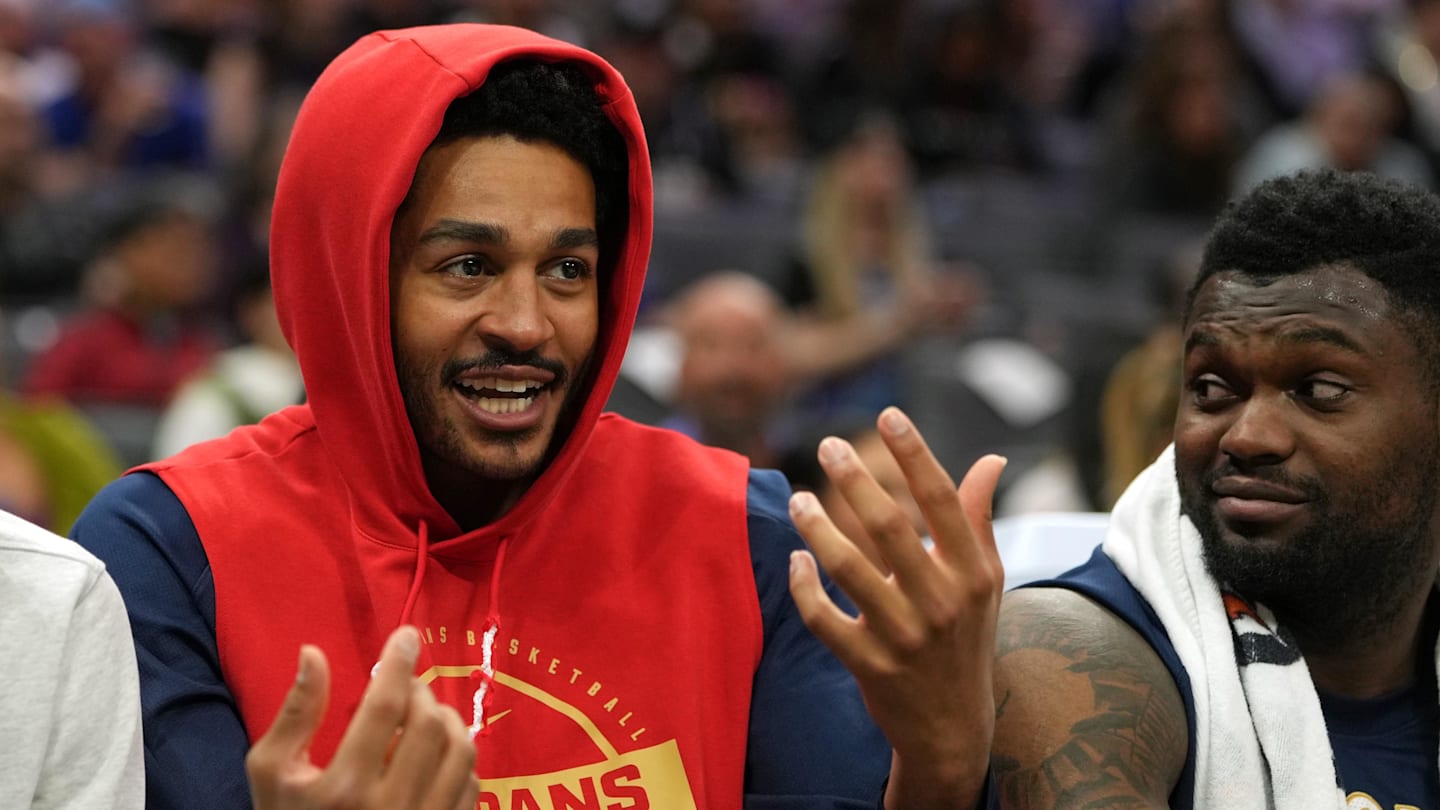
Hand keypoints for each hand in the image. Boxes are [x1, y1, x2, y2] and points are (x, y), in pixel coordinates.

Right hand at [246, 626, 478, 809]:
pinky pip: (472, 784)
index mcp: (343, 788)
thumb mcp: (272, 773)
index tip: (405, 636)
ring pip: (462, 751)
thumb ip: (296, 713)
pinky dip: (460, 758)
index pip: (385, 707)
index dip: (398, 663)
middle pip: (430, 724)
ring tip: (425, 714)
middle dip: (421, 692)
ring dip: (448, 720)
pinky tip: (437, 753)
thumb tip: (313, 652)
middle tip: (406, 686)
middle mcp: (390, 807)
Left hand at [788, 407, 1004, 809]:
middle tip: (828, 446)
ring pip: (848, 568)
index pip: (943, 501)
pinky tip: (796, 559)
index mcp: (973, 574)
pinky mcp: (869, 665)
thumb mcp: (984, 583)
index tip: (889, 414)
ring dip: (817, 528)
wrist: (952, 728)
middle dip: (854, 479)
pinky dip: (804, 585)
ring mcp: (904, 636)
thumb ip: (977, 520)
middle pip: (890, 526)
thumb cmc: (965, 639)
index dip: (915, 454)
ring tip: (798, 500)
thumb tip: (992, 460)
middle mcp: (941, 602)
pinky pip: (823, 617)